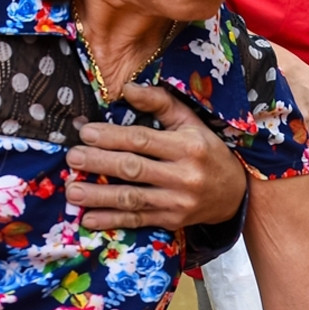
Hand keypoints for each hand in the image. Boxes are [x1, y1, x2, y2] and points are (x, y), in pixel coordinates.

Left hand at [66, 83, 245, 230]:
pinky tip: (88, 218)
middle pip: (133, 168)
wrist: (236, 193)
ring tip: (72, 190)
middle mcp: (184, 175)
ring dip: (99, 195)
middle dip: (99, 163)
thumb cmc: (208, 151)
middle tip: (72, 158)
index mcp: (188, 146)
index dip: (112, 136)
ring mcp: (178, 202)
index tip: (85, 133)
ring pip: (132, 198)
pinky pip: (138, 220)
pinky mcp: (173, 221)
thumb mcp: (191, 122)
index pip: (142, 140)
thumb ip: (160, 103)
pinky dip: (112, 220)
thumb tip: (127, 88)